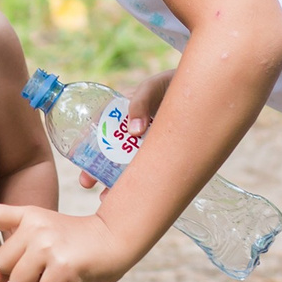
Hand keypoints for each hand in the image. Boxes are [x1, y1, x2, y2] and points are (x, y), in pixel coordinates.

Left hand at [0, 204, 136, 281]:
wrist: (115, 240)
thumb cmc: (74, 244)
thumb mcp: (40, 244)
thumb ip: (12, 261)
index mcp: (27, 215)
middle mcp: (35, 226)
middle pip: (0, 266)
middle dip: (14, 281)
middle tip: (35, 279)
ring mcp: (49, 245)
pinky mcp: (62, 266)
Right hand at [79, 67, 175, 188]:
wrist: (204, 92)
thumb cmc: (171, 85)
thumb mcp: (152, 88)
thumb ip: (141, 103)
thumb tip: (135, 130)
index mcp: (121, 117)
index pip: (97, 134)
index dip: (84, 149)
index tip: (77, 159)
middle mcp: (130, 135)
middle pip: (107, 156)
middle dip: (94, 171)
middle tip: (87, 183)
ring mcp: (145, 147)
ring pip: (125, 168)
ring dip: (114, 182)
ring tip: (106, 197)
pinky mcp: (161, 156)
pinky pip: (148, 173)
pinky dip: (141, 184)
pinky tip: (137, 196)